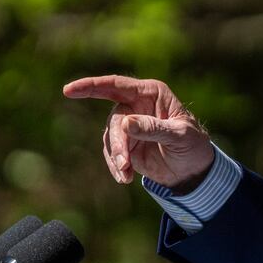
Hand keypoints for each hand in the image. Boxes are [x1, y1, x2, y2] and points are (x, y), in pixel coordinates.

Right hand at [62, 75, 214, 192]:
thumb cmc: (193, 146)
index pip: (116, 85)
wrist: (193, 171)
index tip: (69, 90)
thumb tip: (126, 123)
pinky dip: (116, 166)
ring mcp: (129, 125)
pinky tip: (125, 178)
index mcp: (151, 93)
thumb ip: (154, 128)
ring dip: (117, 157)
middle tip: (124, 163)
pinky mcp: (125, 145)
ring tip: (126, 175)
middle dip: (117, 142)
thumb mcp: (180, 136)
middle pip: (115, 119)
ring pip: (110, 137)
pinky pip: (112, 153)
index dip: (91, 86)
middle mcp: (136, 105)